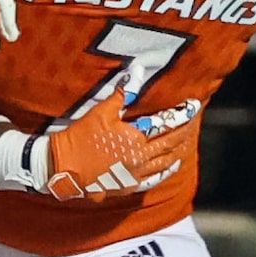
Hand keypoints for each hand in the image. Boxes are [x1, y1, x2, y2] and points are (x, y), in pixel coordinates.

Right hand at [39, 96, 201, 200]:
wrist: (61, 166)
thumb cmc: (79, 136)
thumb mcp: (101, 112)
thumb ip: (123, 94)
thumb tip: (138, 71)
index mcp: (135, 138)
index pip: (166, 123)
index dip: (182, 113)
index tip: (193, 104)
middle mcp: (140, 158)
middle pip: (171, 143)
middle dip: (185, 129)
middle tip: (194, 119)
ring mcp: (135, 174)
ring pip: (166, 162)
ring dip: (179, 149)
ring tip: (187, 139)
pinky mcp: (128, 185)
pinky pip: (154, 179)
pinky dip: (166, 171)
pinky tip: (172, 164)